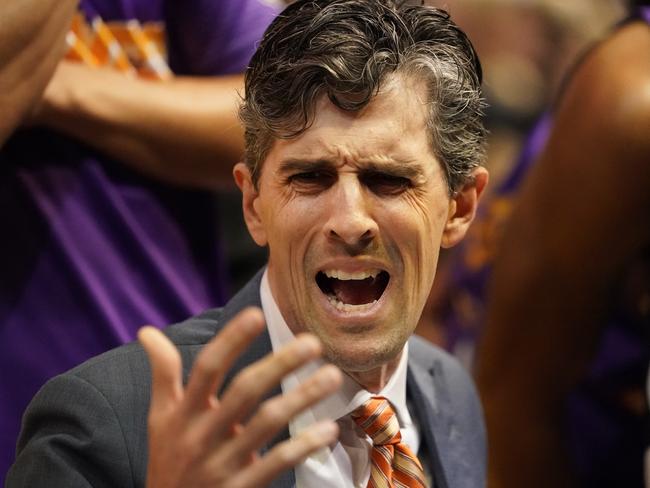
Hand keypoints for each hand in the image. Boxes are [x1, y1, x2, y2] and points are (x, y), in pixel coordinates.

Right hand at [138, 307, 341, 487]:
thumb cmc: (169, 459)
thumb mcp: (160, 418)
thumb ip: (163, 374)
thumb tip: (147, 330)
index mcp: (183, 413)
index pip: (207, 368)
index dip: (230, 341)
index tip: (256, 314)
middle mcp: (202, 435)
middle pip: (244, 391)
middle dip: (279, 364)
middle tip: (312, 342)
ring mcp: (222, 463)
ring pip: (266, 423)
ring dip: (301, 397)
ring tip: (331, 375)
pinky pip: (276, 463)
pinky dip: (303, 445)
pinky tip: (329, 429)